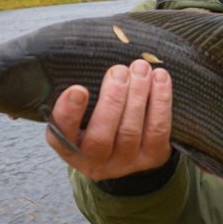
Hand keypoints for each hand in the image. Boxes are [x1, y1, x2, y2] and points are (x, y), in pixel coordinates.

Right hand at [45, 59, 172, 180]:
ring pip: (131, 131)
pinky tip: (160, 78)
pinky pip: (157, 130)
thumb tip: (83, 60)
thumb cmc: (99, 121)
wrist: (128, 152)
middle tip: (119, 70)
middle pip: (101, 136)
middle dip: (113, 99)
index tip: (78, 89)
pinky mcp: (153, 157)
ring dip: (137, 95)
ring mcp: (125, 162)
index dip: (69, 113)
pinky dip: (160, 102)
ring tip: (141, 68)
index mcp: (70, 147)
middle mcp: (95, 161)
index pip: (62, 133)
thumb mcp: (80, 115)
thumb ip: (78, 95)